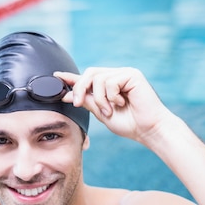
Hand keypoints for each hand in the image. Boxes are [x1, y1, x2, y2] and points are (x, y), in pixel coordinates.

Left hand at [55, 67, 172, 144]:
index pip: (88, 78)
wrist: (148, 130)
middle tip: (75, 103)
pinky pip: (110, 81)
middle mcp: (117, 76)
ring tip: (109, 111)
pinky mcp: (132, 75)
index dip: (72, 77)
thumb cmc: (129, 124)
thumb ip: (87, 102)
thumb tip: (67, 95)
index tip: (56, 76)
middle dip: (79, 88)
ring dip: (99, 99)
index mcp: (109, 85)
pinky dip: (110, 96)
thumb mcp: (102, 113)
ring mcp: (125, 74)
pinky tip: (121, 103)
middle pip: (89, 74)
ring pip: (98, 79)